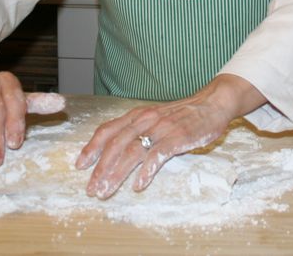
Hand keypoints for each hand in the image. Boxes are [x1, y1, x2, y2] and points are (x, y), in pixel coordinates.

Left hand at [75, 74, 264, 198]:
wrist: (213, 103)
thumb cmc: (183, 113)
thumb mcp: (155, 116)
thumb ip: (137, 129)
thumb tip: (116, 150)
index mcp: (138, 115)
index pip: (108, 130)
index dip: (91, 147)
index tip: (80, 165)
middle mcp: (146, 120)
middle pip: (116, 144)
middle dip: (100, 168)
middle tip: (91, 188)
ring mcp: (162, 128)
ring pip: (133, 152)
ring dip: (117, 174)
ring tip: (107, 190)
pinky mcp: (178, 137)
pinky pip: (158, 155)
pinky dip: (146, 171)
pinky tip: (138, 185)